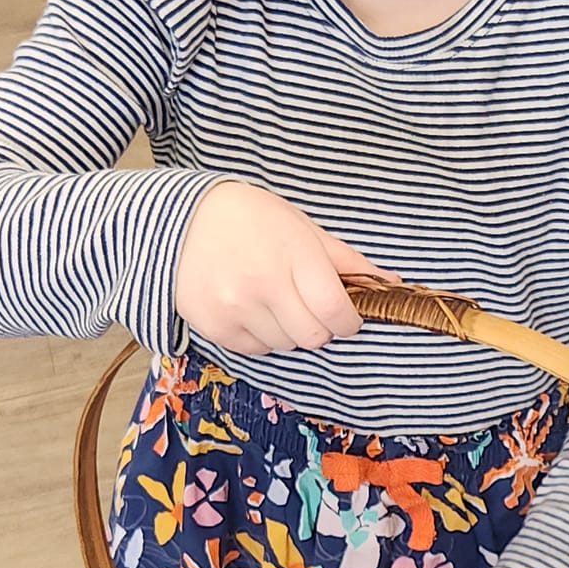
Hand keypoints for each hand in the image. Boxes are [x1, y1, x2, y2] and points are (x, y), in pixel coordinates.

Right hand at [174, 180, 395, 355]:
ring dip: (290, 331)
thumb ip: (345, 259)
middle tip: (309, 306)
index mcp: (294, 256)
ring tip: (274, 300)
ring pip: (286, 346)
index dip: (350, 321)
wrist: (178, 219)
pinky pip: (256, 350)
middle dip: (320, 327)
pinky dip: (262, 336)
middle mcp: (264, 286)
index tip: (347, 316)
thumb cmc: (248, 217)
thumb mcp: (301, 226)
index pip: (336, 312)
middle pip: (314, 337)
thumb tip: (390, 282)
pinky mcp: (214, 327)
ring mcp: (236, 309)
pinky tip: (251, 308)